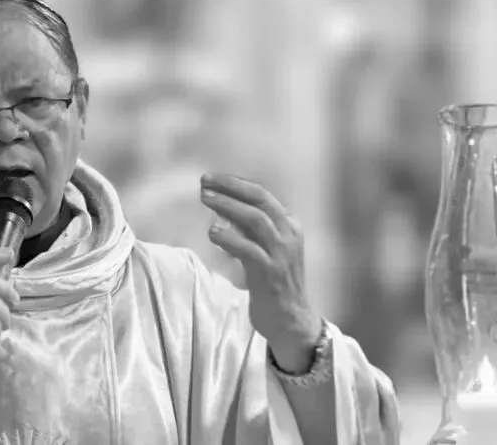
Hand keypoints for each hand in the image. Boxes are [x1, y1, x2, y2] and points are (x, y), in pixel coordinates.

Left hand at [200, 173, 320, 372]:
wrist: (290, 318)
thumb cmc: (273, 280)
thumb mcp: (267, 247)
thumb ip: (251, 228)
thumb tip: (223, 206)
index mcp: (290, 225)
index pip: (262, 195)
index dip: (236, 184)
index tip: (213, 178)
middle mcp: (289, 234)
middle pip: (260, 200)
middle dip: (231, 187)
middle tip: (205, 182)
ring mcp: (282, 254)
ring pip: (256, 219)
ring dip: (228, 206)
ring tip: (206, 199)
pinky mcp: (271, 273)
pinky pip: (249, 249)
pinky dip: (230, 238)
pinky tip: (213, 232)